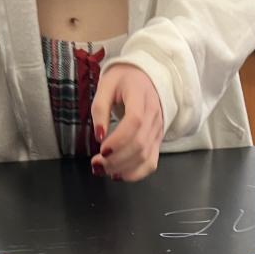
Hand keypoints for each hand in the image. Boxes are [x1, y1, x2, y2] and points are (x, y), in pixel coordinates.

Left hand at [91, 64, 164, 182]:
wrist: (146, 78)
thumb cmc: (124, 80)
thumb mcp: (106, 84)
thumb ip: (100, 108)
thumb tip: (99, 136)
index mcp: (141, 96)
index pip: (135, 121)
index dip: (119, 139)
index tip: (101, 149)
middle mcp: (154, 115)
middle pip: (139, 144)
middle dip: (116, 159)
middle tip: (96, 164)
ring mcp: (158, 131)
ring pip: (145, 157)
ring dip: (123, 169)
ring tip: (103, 170)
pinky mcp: (157, 142)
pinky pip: (150, 163)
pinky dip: (135, 174)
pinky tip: (119, 175)